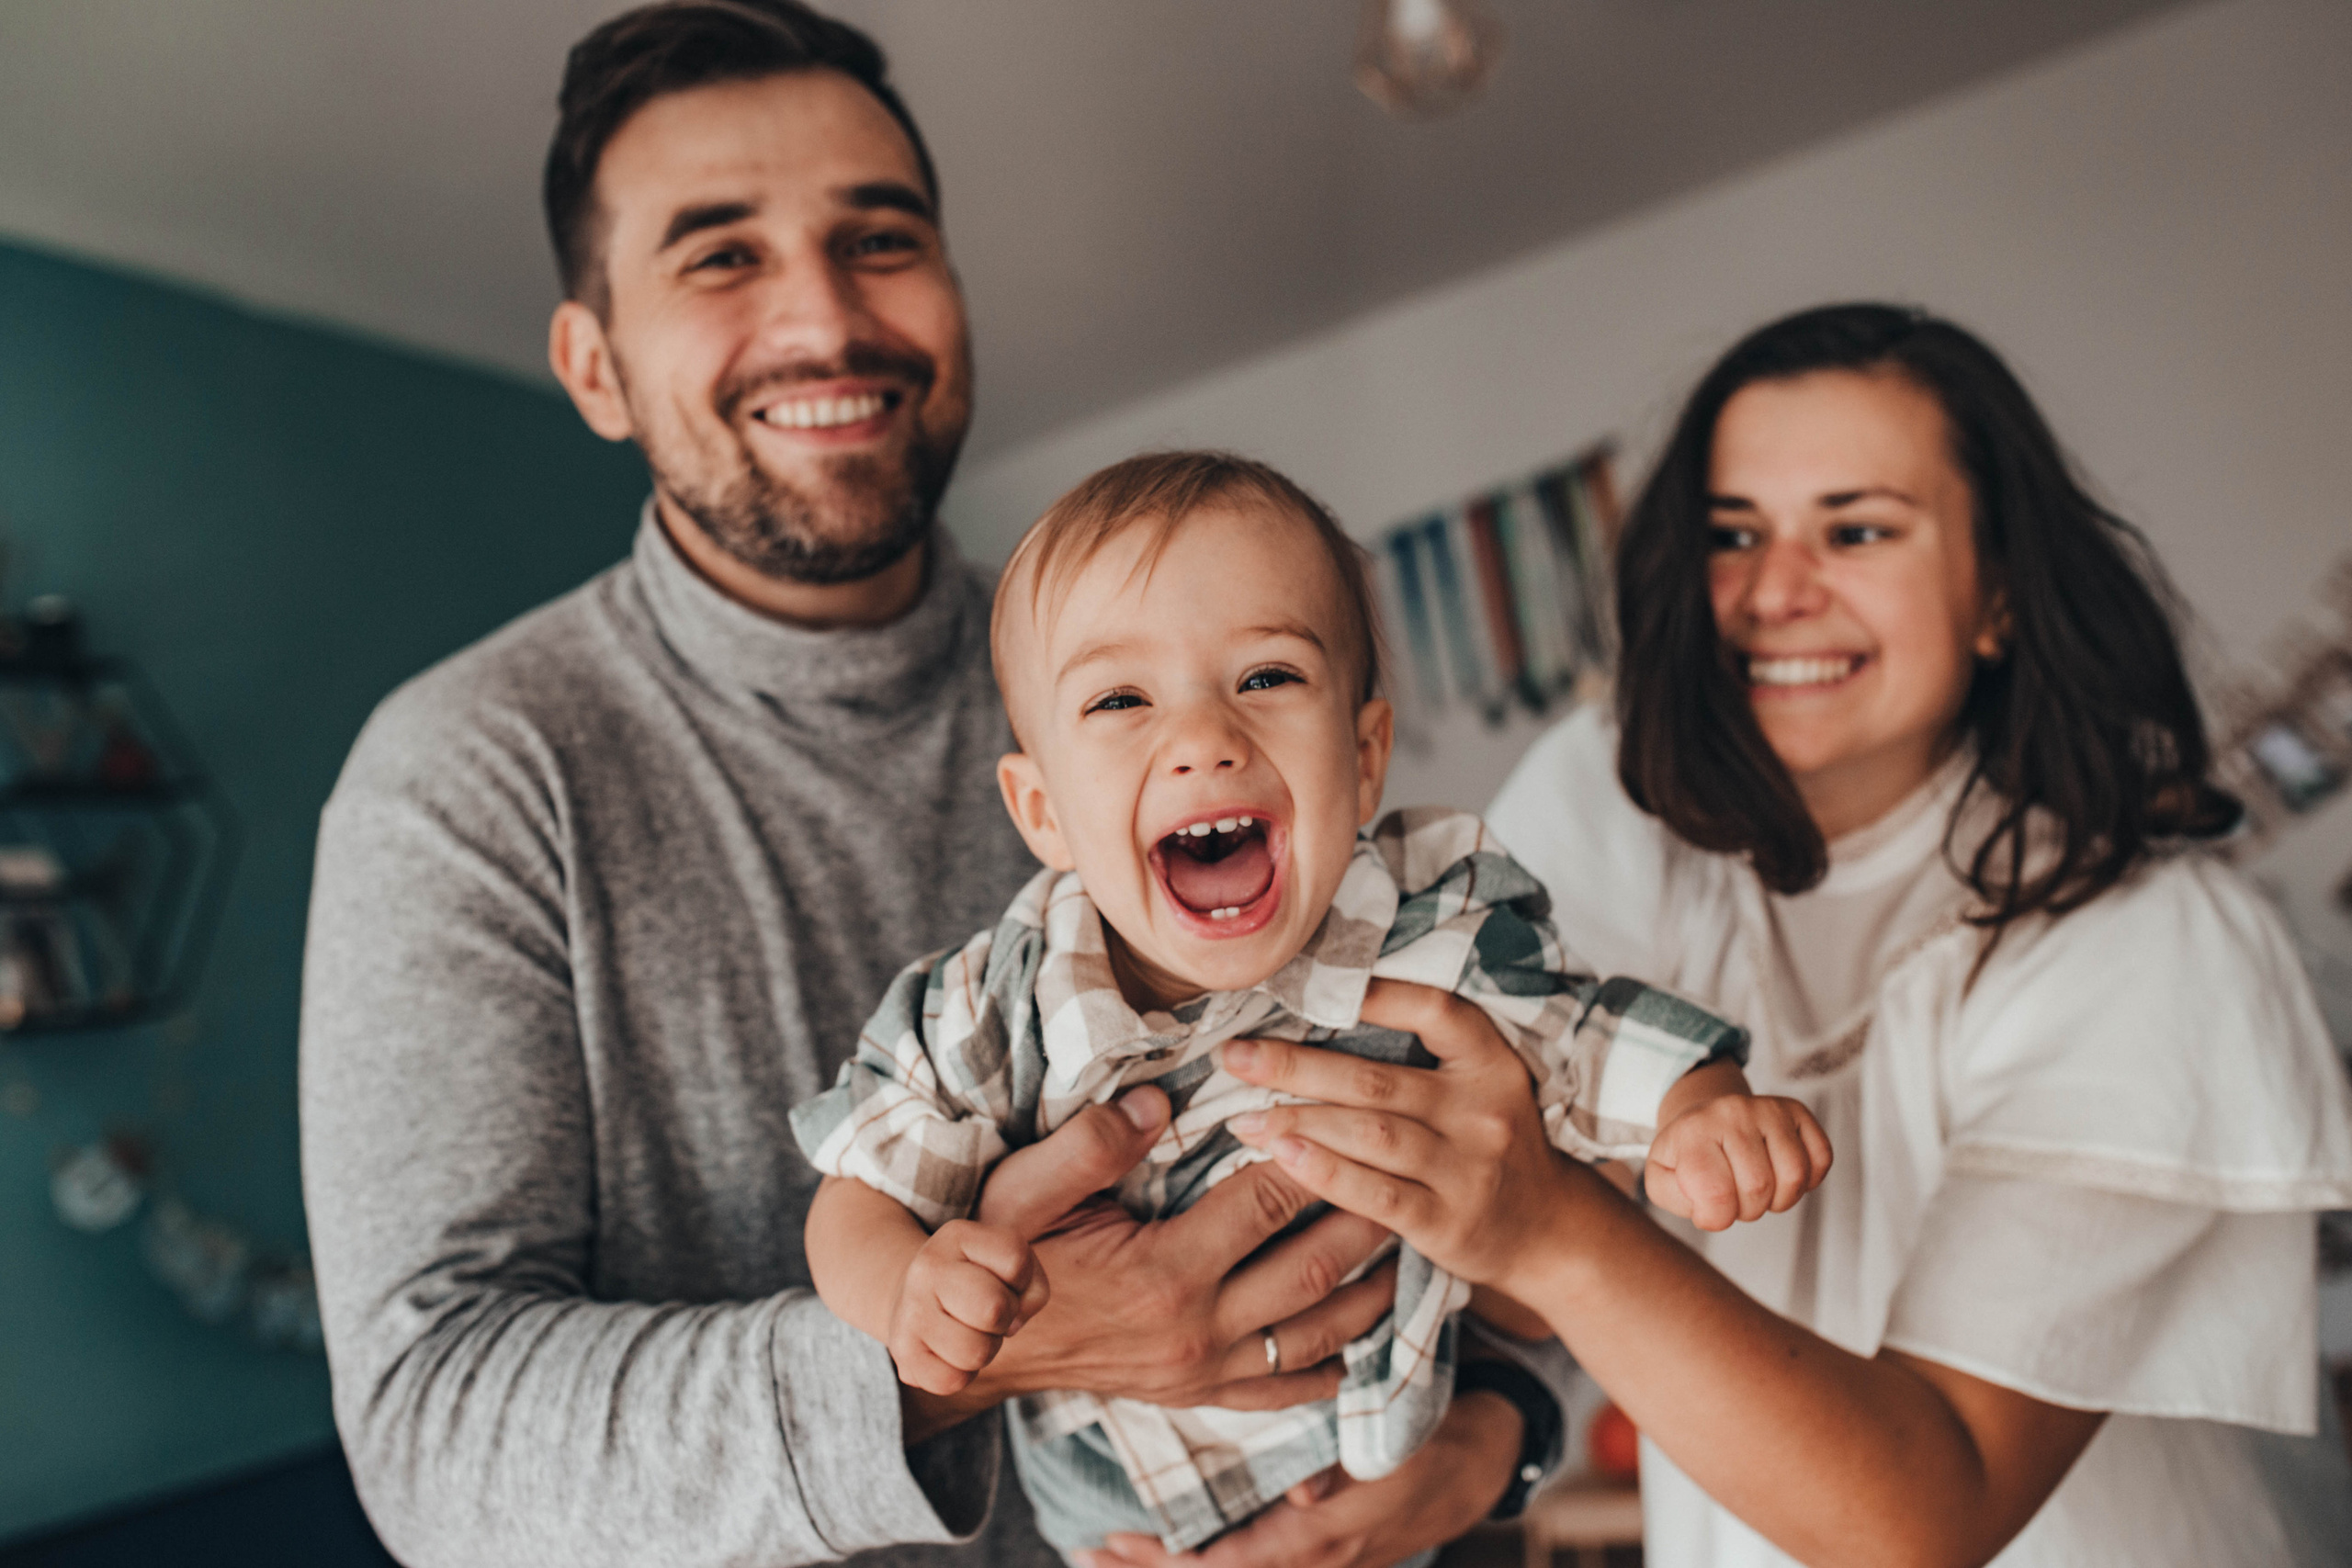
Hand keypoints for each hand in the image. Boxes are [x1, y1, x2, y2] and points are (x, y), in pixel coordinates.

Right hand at [888, 1220, 1045, 1395]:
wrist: (913, 1296)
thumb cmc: (978, 1281)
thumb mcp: (1008, 1264)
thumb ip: (1033, 1287)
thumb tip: (1011, 1326)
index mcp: (957, 1235)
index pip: (1016, 1260)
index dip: (1022, 1280)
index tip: (1003, 1280)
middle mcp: (927, 1268)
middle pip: (995, 1309)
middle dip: (1004, 1318)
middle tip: (988, 1314)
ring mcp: (910, 1310)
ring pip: (976, 1352)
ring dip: (986, 1349)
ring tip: (971, 1332)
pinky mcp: (903, 1352)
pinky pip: (952, 1381)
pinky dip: (963, 1374)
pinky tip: (952, 1352)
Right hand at [902, 1085, 1399, 1438]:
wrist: (979, 1349)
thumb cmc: (999, 1259)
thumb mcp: (1026, 1191)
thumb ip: (1091, 1143)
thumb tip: (1153, 1095)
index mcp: (1164, 1271)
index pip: (1265, 1203)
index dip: (1308, 1155)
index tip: (1338, 1115)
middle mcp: (1198, 1330)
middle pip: (1315, 1269)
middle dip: (1367, 1218)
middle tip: (1403, 1170)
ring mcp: (1206, 1371)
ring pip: (1320, 1334)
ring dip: (1373, 1290)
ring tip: (1408, 1241)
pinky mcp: (1203, 1395)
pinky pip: (1288, 1386)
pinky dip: (1337, 1362)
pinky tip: (1364, 1328)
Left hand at [1078, 1384, 1523, 1567]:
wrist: (1481, 1461)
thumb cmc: (1431, 1435)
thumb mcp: (1396, 1441)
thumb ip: (1347, 1466)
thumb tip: (1299, 1495)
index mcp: (1323, 1535)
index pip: (1228, 1567)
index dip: (1167, 1562)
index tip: (1112, 1542)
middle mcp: (1313, 1559)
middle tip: (1085, 1549)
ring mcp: (1317, 1561)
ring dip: (1169, 1564)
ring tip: (1104, 1547)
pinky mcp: (1319, 1550)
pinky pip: (1248, 1564)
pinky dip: (1204, 1558)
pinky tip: (1166, 1542)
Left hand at [1223, 979, 1583, 1298]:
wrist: (1548, 1231)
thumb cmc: (1489, 1145)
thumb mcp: (1480, 1086)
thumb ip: (1421, 1055)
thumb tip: (1317, 1016)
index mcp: (1491, 1063)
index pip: (1434, 1010)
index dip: (1372, 993)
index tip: (1302, 984)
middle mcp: (1483, 1110)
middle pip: (1375, 1079)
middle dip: (1294, 1065)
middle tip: (1233, 1057)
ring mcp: (1469, 1169)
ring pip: (1368, 1134)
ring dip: (1296, 1120)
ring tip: (1240, 1116)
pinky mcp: (1448, 1222)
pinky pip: (1374, 1194)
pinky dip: (1322, 1171)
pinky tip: (1279, 1155)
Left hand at [1644, 1092, 1830, 1231]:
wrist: (1707, 1118)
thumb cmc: (1687, 1155)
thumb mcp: (1660, 1178)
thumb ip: (1671, 1196)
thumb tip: (1707, 1203)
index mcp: (1693, 1131)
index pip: (1715, 1194)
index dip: (1716, 1217)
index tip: (1709, 1210)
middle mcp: (1732, 1112)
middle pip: (1759, 1188)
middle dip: (1748, 1209)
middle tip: (1734, 1197)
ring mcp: (1768, 1108)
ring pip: (1794, 1175)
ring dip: (1779, 1199)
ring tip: (1759, 1190)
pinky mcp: (1797, 1111)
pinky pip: (1821, 1159)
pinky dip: (1808, 1181)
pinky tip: (1781, 1174)